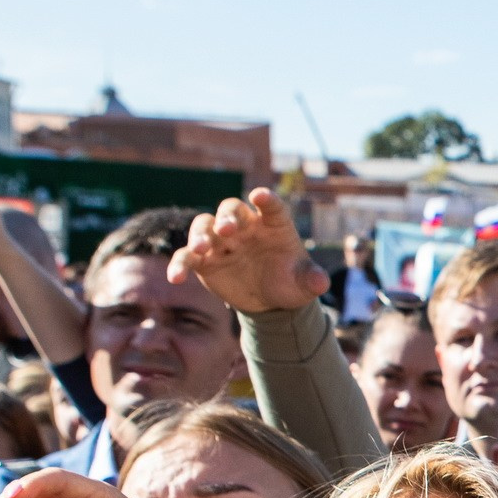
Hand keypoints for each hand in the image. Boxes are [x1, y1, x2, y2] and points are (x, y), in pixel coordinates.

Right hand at [170, 189, 326, 315]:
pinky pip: (187, 257)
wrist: (270, 301)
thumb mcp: (304, 284)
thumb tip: (322, 283)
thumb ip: (312, 280)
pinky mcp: (205, 261)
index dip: (266, 200)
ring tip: (201, 248)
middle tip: (226, 230)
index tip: (260, 196)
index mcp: (273, 225)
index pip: (271, 207)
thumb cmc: (290, 282)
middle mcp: (245, 227)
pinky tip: (175, 278)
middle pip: (231, 211)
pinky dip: (179, 264)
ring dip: (200, 234)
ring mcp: (222, 242)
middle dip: (227, 218)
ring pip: (204, 226)